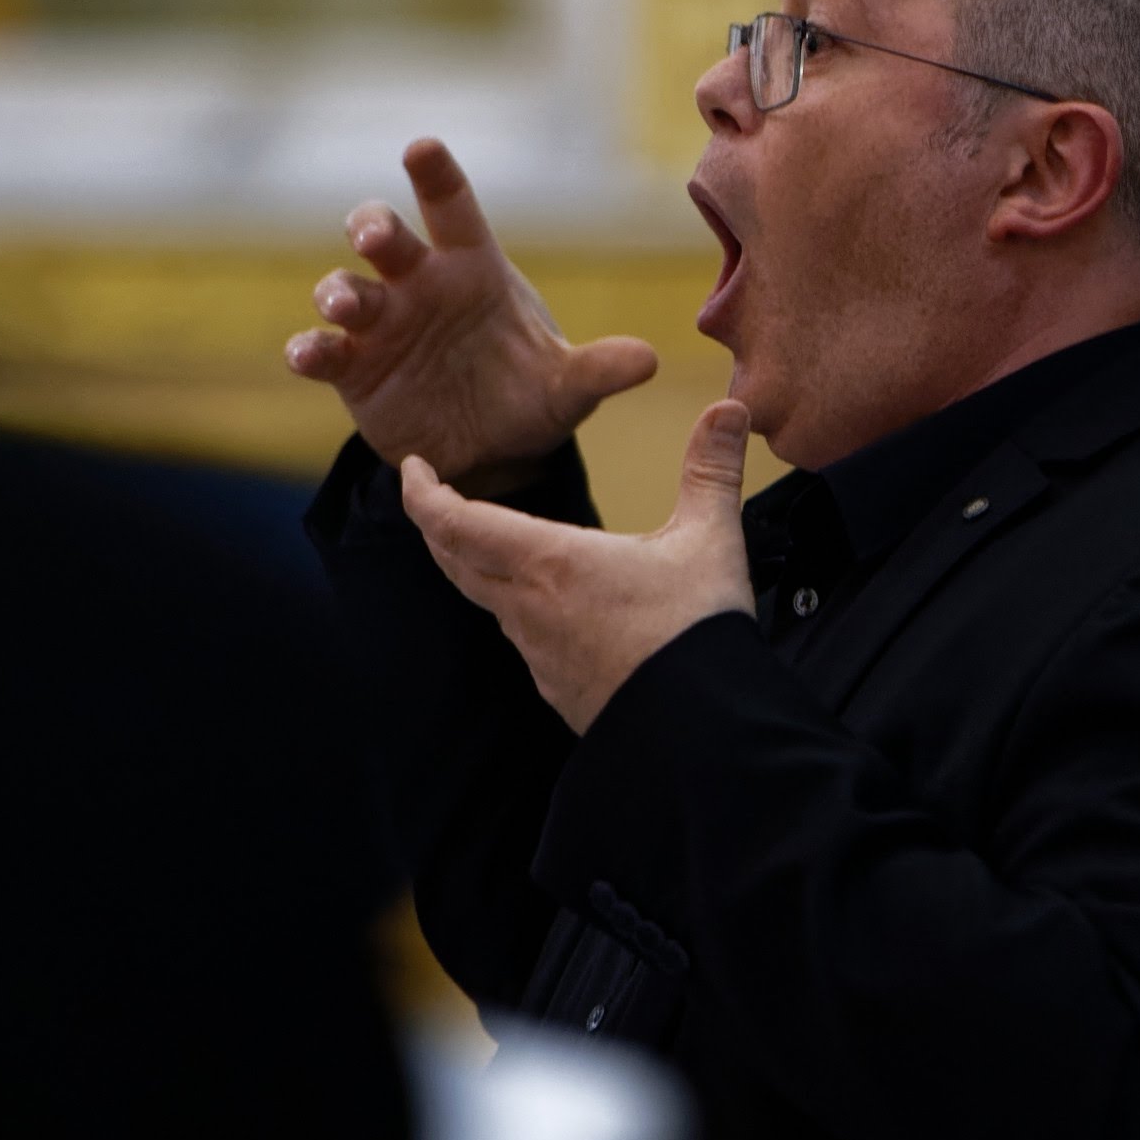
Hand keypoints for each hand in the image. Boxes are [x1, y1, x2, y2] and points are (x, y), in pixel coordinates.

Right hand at [286, 138, 657, 489]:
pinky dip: (311, 349)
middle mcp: (420, 285)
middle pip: (386, 237)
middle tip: (376, 234)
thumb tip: (649, 360)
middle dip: (374, 225)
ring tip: (344, 304)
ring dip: (338, 289)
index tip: (421, 148)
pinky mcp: (353, 370)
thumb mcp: (568, 389)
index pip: (453, 209)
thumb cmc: (529, 396)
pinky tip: (308, 354)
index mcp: (474, 270)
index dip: (437, 177)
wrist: (492, 450)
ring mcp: (380, 325)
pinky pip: (323, 351)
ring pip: (344, 288)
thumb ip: (599, 370)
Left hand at [401, 400, 754, 733]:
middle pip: (458, 562)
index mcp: (551, 564)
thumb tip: (730, 405)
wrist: (702, 734)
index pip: (457, 524)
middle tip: (435, 498)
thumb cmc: (698, 632)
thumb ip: (712, 468)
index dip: (423, 495)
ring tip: (494, 541)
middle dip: (440, 526)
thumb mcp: (711, 538)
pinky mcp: (560, 690)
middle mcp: (530, 610)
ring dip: (480, 567)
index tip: (409, 468)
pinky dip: (519, 608)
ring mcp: (540, 656)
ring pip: (490, 601)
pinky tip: (550, 605)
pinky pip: (524, 639)